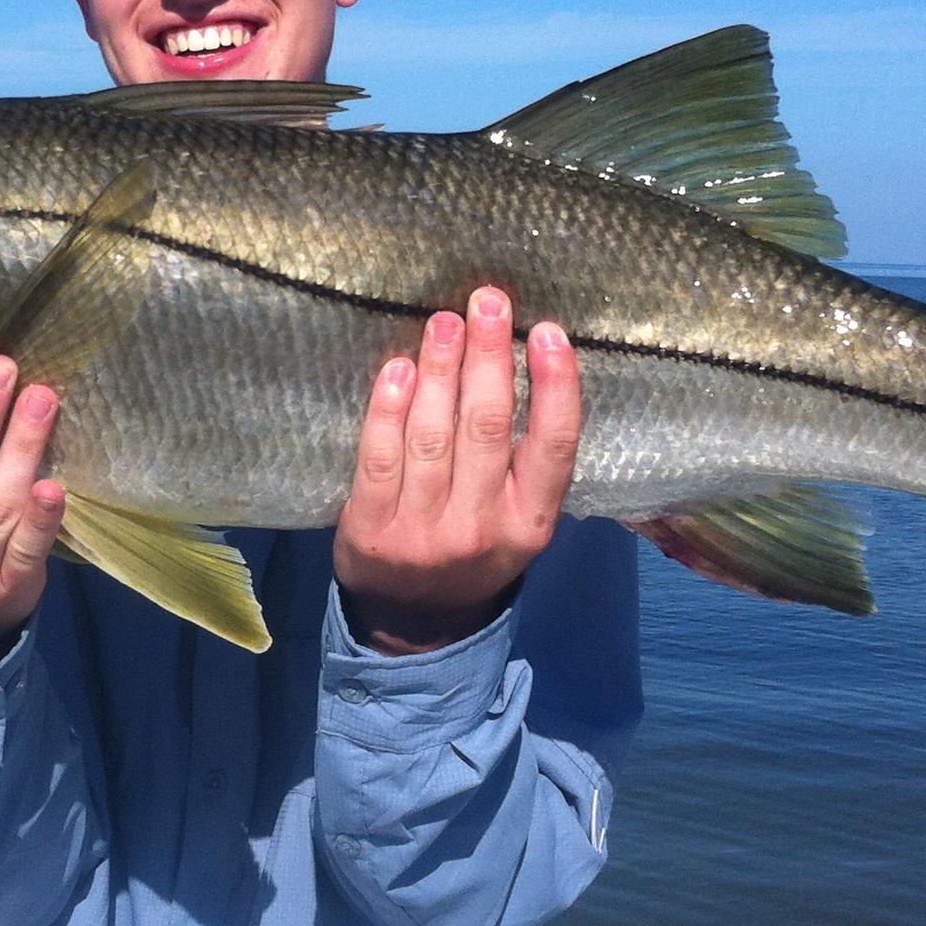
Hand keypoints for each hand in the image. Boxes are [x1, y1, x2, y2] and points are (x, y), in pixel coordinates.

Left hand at [334, 287, 582, 652]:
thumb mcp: (518, 521)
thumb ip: (524, 461)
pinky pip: (380, 457)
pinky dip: (389, 408)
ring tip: (444, 322)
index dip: (555, 386)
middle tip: (488, 301)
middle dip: (488, 357)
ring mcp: (423, 531)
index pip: (553, 447)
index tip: (548, 331)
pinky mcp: (370, 529)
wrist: (415, 624)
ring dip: (440, 369)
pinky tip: (398, 369)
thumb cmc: (475, 549)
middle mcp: (481, 528)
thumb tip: (521, 359)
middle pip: (486, 428)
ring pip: (432, 436)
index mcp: (529, 524)